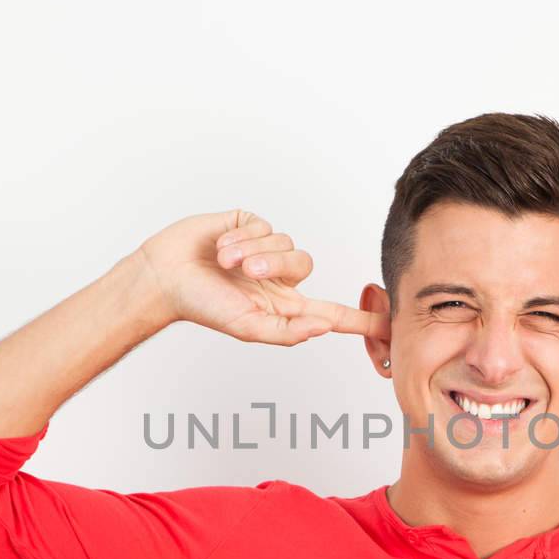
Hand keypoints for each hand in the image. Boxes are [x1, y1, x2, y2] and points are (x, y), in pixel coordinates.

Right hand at [134, 209, 389, 345]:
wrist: (165, 275)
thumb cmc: (201, 306)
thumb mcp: (246, 327)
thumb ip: (286, 331)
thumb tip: (322, 329)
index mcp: (284, 308)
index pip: (333, 314)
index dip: (363, 320)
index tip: (394, 326)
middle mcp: (279, 279)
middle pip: (304, 266)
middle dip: (273, 266)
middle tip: (244, 273)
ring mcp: (265, 251)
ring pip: (286, 243)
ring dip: (254, 252)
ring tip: (225, 262)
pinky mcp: (250, 226)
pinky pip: (266, 226)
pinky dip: (243, 237)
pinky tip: (221, 246)